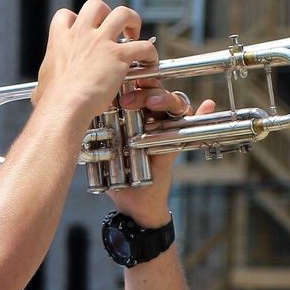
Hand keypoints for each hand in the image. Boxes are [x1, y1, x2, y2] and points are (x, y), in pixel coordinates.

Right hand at [31, 0, 159, 121]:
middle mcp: (82, 35)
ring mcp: (101, 43)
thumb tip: (38, 93)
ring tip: (135, 33)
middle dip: (106, 12)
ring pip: (123, 13)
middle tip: (112, 28)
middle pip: (96, 5)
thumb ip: (44, 84)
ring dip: (132, 20)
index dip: (75, 19)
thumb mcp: (41, 87)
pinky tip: (150, 62)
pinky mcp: (119, 56)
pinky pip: (142, 46)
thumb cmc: (51, 102)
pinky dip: (150, 53)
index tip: (82, 29)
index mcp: (60, 40)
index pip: (66, 15)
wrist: (65, 107)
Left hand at [106, 86, 216, 226]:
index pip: (135, 91)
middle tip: (126, 101)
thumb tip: (80, 120)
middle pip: (155, 92)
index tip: (116, 88)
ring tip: (152, 103)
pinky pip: (190, 126)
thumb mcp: (104, 154)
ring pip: (174, 103)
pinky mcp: (176, 143)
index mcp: (134, 117)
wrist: (132, 204)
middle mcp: (152, 119)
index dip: (130, 85)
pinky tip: (208, 105)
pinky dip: (202, 113)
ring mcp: (166, 130)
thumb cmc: (116, 176)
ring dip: (166, 98)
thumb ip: (97, 136)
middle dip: (143, 91)